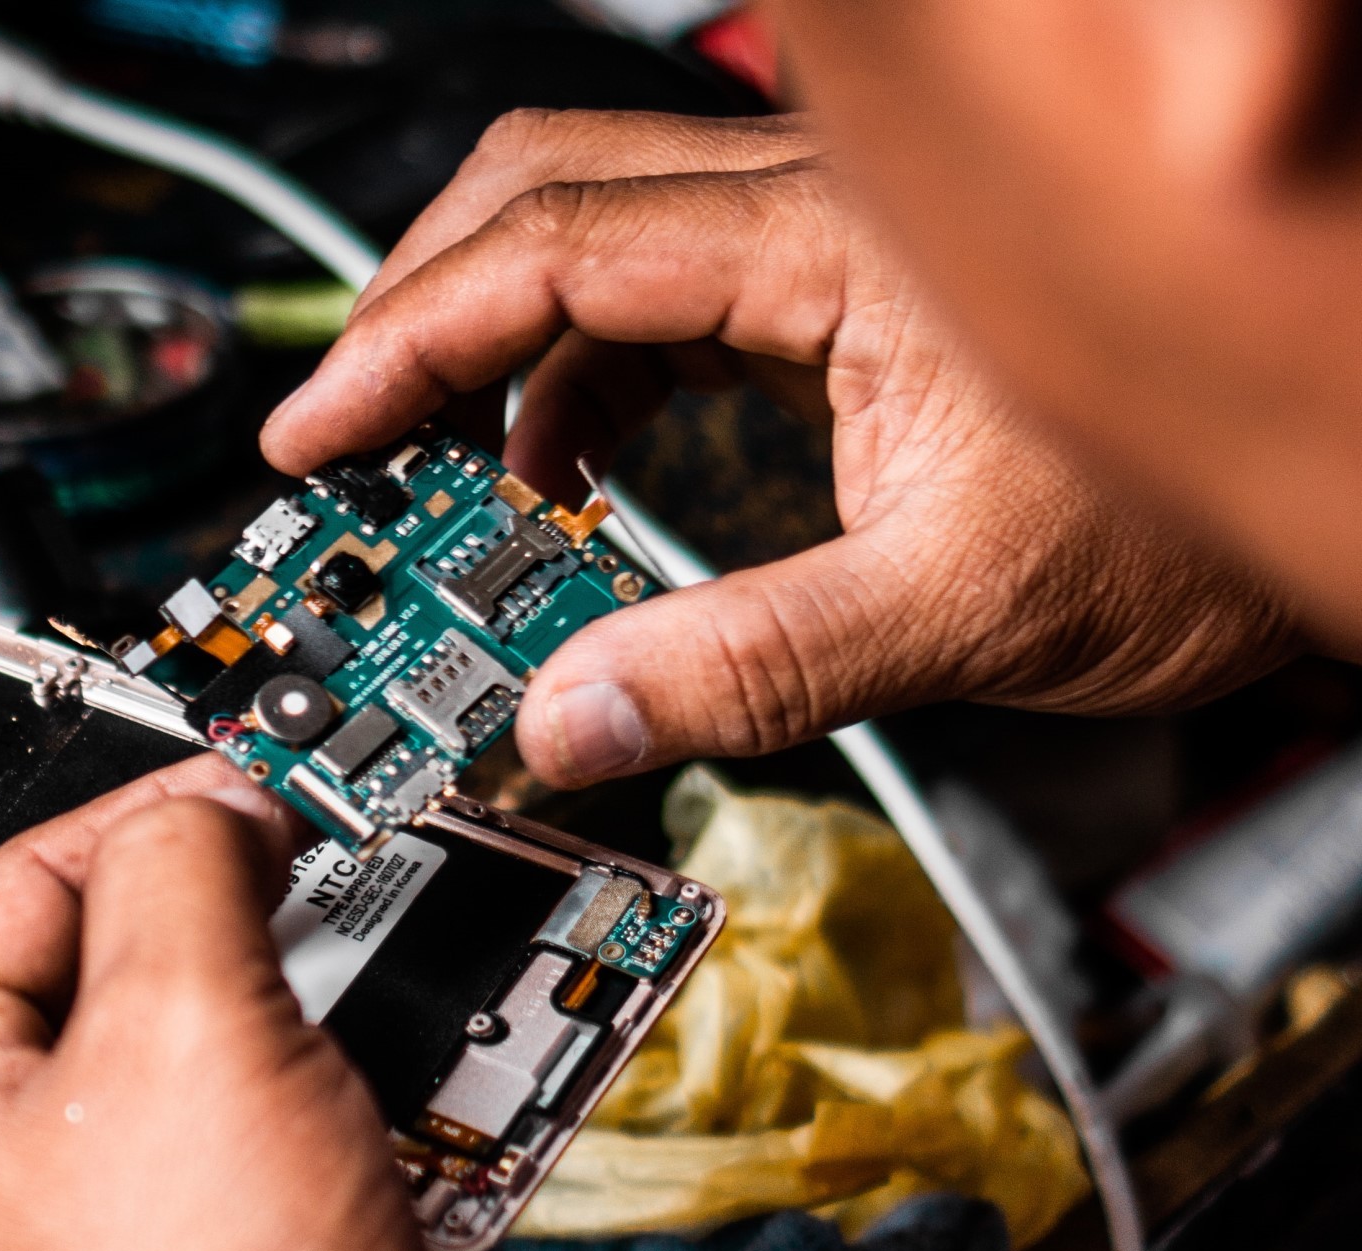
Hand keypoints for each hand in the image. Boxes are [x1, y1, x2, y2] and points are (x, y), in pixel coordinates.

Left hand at [0, 754, 429, 1250]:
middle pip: (130, 967)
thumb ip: (181, 862)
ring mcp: (97, 1237)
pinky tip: (406, 1113)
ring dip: (320, 1021)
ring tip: (393, 1011)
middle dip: (255, 927)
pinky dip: (343, 1111)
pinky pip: (268, 1146)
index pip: (30, 880)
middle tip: (336, 893)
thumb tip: (206, 801)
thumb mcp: (190, 1022)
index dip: (155, 808)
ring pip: (216, 1057)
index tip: (262, 787)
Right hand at [261, 109, 1304, 785]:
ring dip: (491, 348)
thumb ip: (752, 667)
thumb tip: (572, 723)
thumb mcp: (957, 610)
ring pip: (590, 236)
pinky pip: (653, 303)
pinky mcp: (823, 296)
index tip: (320, 430)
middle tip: (347, 431)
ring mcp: (813, 246)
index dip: (410, 339)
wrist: (1308, 469)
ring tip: (434, 473)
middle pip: (544, 192)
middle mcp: (809, 214)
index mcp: (828, 249)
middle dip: (422, 307)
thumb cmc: (1179, 521)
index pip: (556, 251)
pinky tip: (557, 473)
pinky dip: (572, 383)